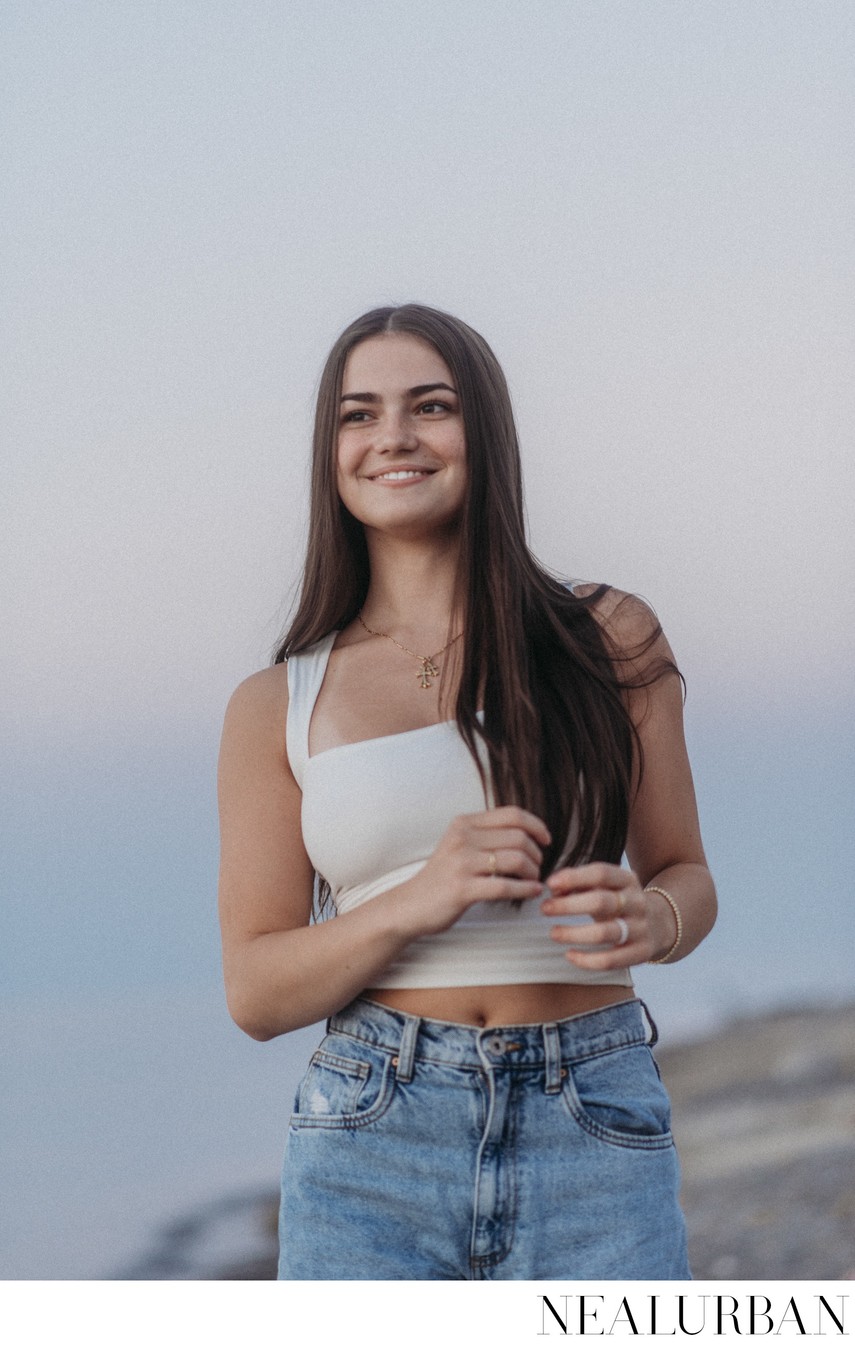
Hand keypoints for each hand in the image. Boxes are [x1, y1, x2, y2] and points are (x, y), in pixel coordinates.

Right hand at [401, 806, 550, 935]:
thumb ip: (486, 835)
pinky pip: (505, 886)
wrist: (410, 904)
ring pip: (515, 860)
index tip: (546, 840)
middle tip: (537, 867)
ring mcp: (461, 863)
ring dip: (533, 872)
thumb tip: (527, 833)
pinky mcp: (462, 889)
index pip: (512, 814)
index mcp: (464, 823)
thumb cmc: (442, 877)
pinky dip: (525, 890)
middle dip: (536, 854)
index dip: (536, 825)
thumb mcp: (460, 844)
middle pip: (518, 837)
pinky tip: (532, 892)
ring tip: (533, 880)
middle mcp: (462, 838)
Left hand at [540, 861, 670, 968]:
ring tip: (553, 933)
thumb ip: (580, 884)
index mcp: (628, 880)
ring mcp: (641, 928)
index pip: (601, 873)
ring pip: (605, 933)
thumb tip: (553, 888)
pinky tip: (569, 955)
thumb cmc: (619, 902)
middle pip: (601, 902)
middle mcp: (637, 902)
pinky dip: (587, 960)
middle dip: (569, 906)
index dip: (574, 877)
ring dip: (574, 934)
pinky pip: (612, 960)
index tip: (550, 884)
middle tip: (545, 909)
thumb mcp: (607, 887)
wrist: (661, 924)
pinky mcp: (641, 953)